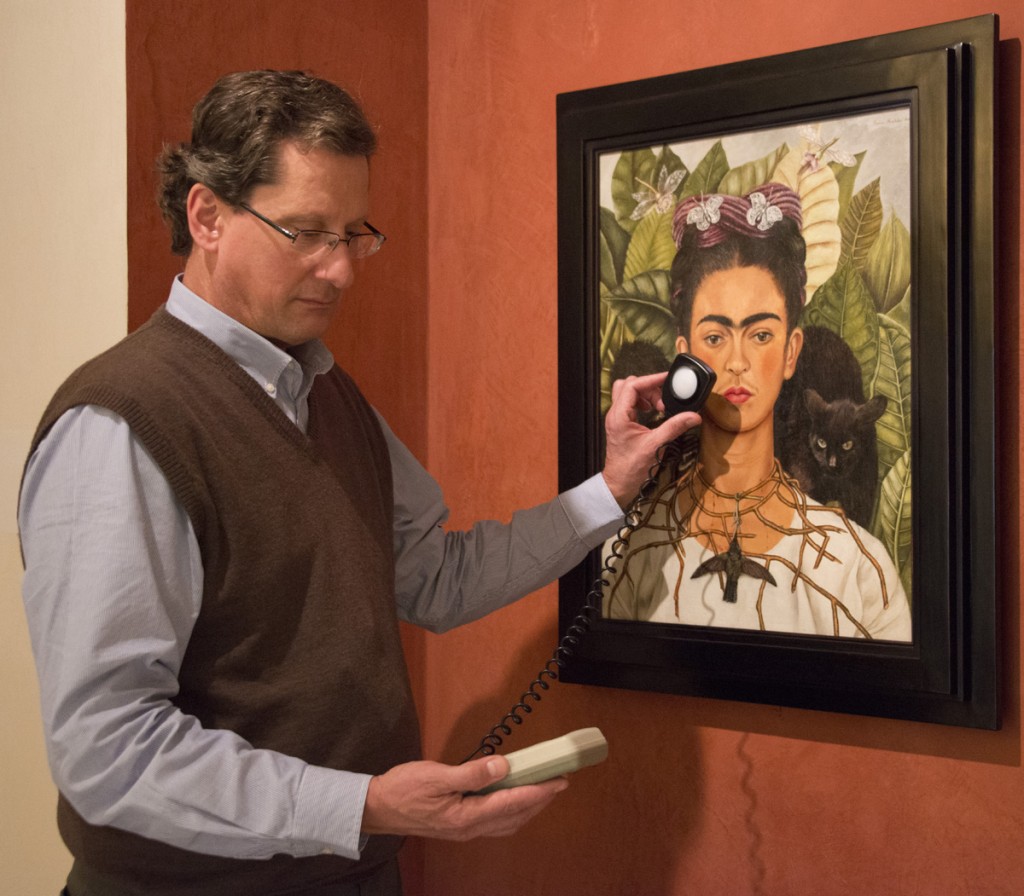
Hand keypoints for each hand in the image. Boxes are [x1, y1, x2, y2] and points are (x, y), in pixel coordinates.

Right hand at [361, 756, 567, 840]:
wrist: (379, 808)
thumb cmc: (403, 789)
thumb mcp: (436, 775)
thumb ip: (472, 773)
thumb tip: (503, 766)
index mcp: (466, 816)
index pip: (512, 803)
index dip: (539, 791)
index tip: (559, 780)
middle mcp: (470, 828)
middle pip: (515, 816)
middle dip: (540, 800)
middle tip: (559, 782)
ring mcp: (465, 830)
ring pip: (507, 822)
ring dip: (529, 807)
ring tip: (543, 789)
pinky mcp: (460, 826)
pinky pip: (496, 822)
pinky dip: (512, 810)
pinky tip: (514, 798)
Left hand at [602, 372, 701, 506]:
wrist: (619, 484)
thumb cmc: (631, 468)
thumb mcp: (656, 445)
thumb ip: (674, 427)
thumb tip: (693, 416)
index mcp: (619, 416)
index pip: (632, 386)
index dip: (651, 379)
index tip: (666, 379)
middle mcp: (615, 414)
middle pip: (628, 386)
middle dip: (648, 387)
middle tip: (663, 399)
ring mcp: (616, 419)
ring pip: (628, 394)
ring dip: (646, 396)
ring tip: (660, 408)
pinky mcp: (621, 425)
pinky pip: (630, 405)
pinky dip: (643, 404)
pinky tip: (654, 413)